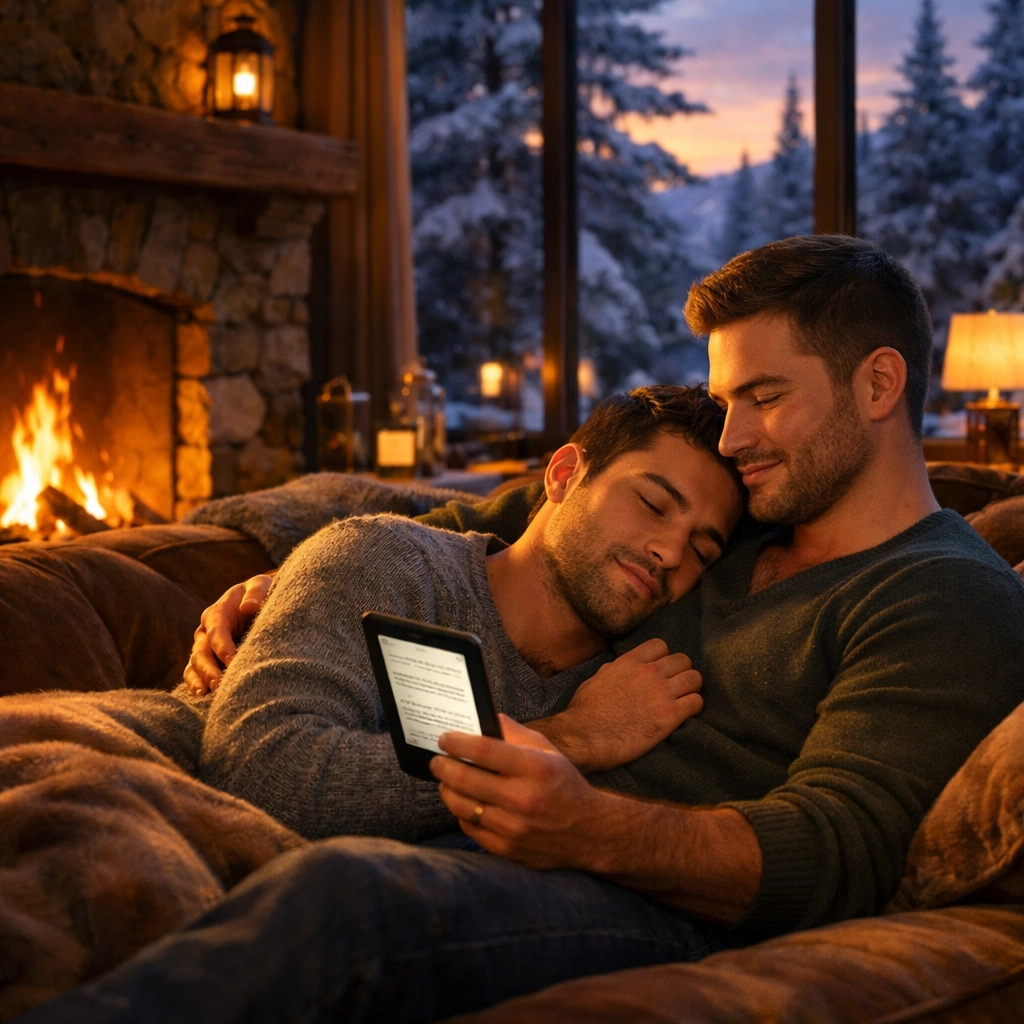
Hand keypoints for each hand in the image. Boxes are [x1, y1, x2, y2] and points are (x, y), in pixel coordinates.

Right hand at [183, 574, 273, 695]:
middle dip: (209, 668)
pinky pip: (195, 674)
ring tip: (209, 693)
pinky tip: (203, 697)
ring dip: (201, 679)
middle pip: (201, 651)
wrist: (262, 604)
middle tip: (219, 684)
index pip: (216, 630)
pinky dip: (196, 684)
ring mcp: (205, 647)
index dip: (222, 645)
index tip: (232, 659)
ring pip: (195, 665)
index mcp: (218, 612)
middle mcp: (207, 630)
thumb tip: (249, 606)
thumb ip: (256, 592)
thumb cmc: (263, 594)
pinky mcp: (208, 661)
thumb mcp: (262, 585)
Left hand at [431, 715, 613, 869]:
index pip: (483, 750)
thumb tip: (484, 719)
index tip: (445, 739)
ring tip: (447, 781)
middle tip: (437, 760)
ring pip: (461, 805)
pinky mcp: (507, 849)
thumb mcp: (548, 751)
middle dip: (443, 766)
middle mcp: (523, 798)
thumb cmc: (565, 785)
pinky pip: (470, 827)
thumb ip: (515, 733)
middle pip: (465, 778)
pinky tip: (465, 803)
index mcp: (534, 768)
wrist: (589, 832)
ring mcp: (513, 827)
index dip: (457, 742)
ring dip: (447, 790)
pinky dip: (462, 813)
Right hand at [529, 638, 702, 772]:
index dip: (663, 658)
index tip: (660, 670)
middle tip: (675, 687)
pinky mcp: (670, 716)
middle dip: (681, 672)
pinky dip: (694, 707)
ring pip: (695, 679)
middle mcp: (649, 672)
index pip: (660, 645)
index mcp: (630, 662)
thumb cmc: (584, 712)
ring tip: (684, 699)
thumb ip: (612, 670)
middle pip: (683, 660)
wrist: (585, 737)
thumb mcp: (595, 680)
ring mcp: (662, 693)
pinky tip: (685, 714)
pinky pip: (696, 702)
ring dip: (691, 688)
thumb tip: (618, 667)